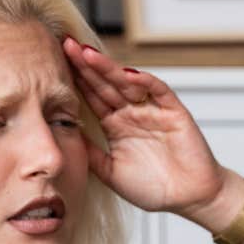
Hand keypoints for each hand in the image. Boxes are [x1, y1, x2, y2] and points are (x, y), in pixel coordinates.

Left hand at [60, 36, 235, 220]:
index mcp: (116, 125)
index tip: (53, 65)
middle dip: (86, 66)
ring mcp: (152, 110)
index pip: (92, 97)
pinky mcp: (174, 112)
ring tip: (87, 53)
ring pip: (127, 83)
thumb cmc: (154, 189)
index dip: (75, 81)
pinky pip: (158, 91)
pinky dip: (144, 81)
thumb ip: (90, 152)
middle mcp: (132, 113)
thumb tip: (62, 133)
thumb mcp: (110, 172)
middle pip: (105, 84)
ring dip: (108, 68)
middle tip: (66, 45)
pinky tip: (126, 73)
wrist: (189, 199)